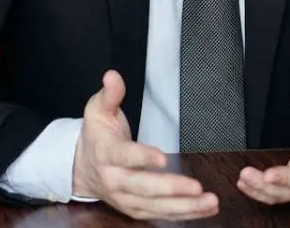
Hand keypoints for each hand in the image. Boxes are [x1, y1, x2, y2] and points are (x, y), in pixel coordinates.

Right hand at [72, 70, 218, 219]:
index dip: (143, 158)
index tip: (162, 158)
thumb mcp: (97, 110)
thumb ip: (110, 94)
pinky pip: (160, 215)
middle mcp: (115, 180)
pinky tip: (204, 210)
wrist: (80, 168)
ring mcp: (125, 198)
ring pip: (155, 207)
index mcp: (107, 153)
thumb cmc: (96, 137)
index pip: (125, 156)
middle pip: (143, 187)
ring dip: (184, 206)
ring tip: (209, 202)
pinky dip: (183, 215)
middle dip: (171, 189)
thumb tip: (113, 76)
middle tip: (196, 187)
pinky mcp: (135, 209)